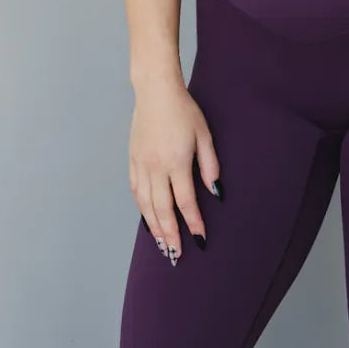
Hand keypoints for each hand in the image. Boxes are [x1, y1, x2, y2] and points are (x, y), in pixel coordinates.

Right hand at [129, 79, 220, 264]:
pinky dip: (141, 208)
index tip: (200, 239)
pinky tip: (148, 219)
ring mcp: (141, 165)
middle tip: (176, 255)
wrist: (155, 92)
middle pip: (162, 209)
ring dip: (154, 227)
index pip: (185, 202)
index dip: (193, 222)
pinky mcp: (133, 160)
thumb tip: (216, 192)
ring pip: (146, 204)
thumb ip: (210, 165)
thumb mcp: (204, 135)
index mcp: (176, 163)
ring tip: (161, 245)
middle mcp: (156, 168)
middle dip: (171, 234)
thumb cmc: (184, 111)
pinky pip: (136, 191)